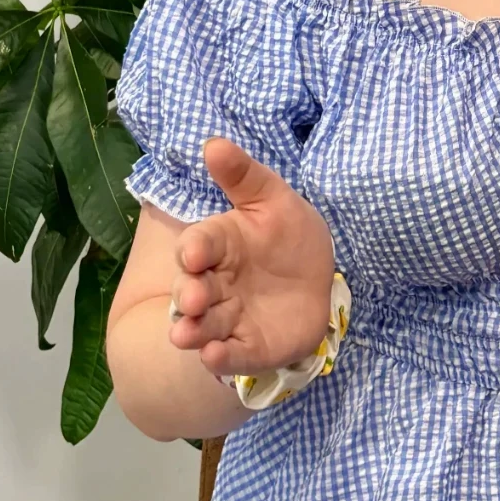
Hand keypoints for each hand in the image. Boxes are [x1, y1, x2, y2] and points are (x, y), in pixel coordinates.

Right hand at [166, 139, 334, 378]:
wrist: (314, 278)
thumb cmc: (286, 234)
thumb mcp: (271, 199)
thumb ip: (243, 176)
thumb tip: (213, 143)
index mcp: (219, 244)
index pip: (200, 245)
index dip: (194, 250)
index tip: (192, 254)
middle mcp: (216, 283)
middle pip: (193, 289)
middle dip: (187, 294)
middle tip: (190, 298)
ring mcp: (230, 316)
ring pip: (204, 325)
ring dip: (192, 330)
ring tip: (186, 336)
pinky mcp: (248, 346)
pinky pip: (231, 354)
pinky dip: (221, 357)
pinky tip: (215, 356)